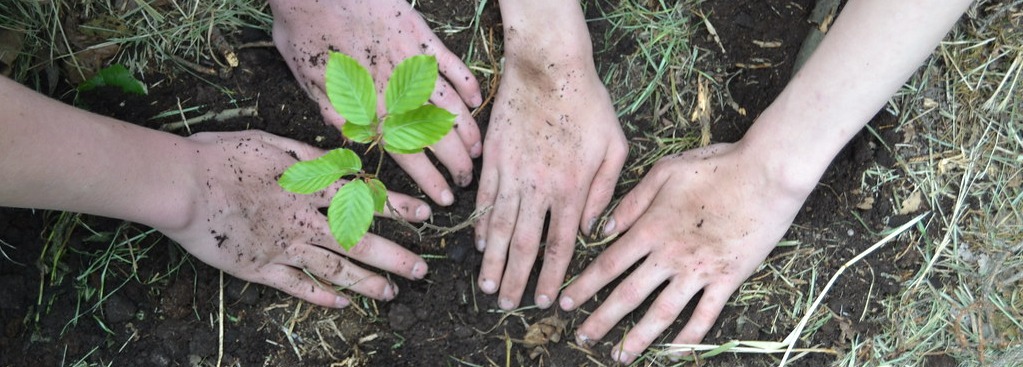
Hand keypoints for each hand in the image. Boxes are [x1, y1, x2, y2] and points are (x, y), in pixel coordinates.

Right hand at [159, 131, 431, 306]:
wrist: (181, 185)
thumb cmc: (222, 156)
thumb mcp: (272, 143)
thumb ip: (310, 155)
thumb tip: (345, 161)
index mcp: (308, 186)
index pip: (364, 197)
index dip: (397, 207)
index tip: (425, 215)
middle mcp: (303, 220)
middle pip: (358, 241)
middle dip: (394, 257)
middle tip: (420, 271)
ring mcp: (283, 247)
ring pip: (334, 269)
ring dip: (365, 283)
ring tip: (391, 294)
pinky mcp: (259, 268)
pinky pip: (297, 285)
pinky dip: (321, 296)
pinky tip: (342, 304)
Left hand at [269, 0, 482, 204]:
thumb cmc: (304, 32)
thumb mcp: (308, 83)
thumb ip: (334, 113)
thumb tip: (354, 143)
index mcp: (368, 106)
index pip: (407, 154)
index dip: (429, 180)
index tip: (443, 198)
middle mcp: (396, 90)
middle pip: (436, 135)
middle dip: (456, 164)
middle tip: (466, 181)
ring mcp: (413, 62)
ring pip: (451, 105)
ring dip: (468, 131)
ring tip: (477, 152)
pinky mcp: (421, 35)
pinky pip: (453, 64)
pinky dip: (468, 83)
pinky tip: (477, 101)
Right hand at [475, 51, 628, 309]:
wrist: (549, 67)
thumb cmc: (589, 103)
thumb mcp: (615, 146)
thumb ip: (605, 191)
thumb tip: (592, 227)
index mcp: (573, 187)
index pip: (560, 243)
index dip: (552, 275)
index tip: (546, 299)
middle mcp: (540, 187)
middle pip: (526, 244)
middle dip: (517, 278)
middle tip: (508, 304)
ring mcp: (513, 173)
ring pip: (501, 226)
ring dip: (494, 260)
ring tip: (487, 285)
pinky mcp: (494, 158)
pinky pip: (486, 199)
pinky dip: (482, 224)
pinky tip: (481, 243)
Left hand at [558, 142, 810, 362]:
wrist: (767, 174)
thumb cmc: (716, 165)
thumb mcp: (665, 171)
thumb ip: (631, 202)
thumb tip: (603, 228)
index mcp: (651, 228)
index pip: (607, 264)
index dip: (584, 287)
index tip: (567, 303)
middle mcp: (670, 255)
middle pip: (627, 294)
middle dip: (601, 319)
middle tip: (582, 337)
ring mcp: (699, 270)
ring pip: (661, 312)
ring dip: (638, 337)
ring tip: (620, 356)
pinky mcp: (728, 279)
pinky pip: (705, 315)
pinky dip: (689, 337)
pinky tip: (674, 352)